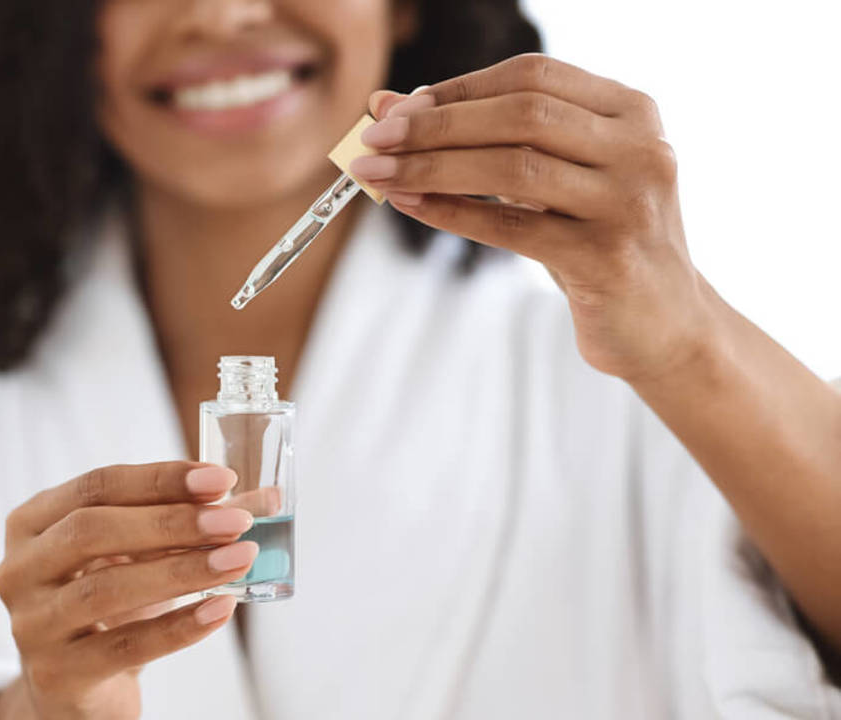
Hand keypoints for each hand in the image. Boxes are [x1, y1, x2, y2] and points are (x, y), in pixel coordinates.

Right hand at [0, 461, 255, 719]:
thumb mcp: (141, 558)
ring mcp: (31, 625)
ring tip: (240, 560)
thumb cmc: (111, 609)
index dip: (161, 479)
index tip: (222, 480)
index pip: (97, 486)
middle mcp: (18, 570)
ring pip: (106, 590)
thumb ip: (196, 524)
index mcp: (32, 523)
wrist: (73, 697)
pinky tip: (222, 609)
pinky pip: (125, 648)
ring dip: (182, 571)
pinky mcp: (57, 676)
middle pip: (92, 530)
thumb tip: (268, 499)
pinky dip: (180, 627)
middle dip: (172, 523)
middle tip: (236, 523)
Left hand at [352, 53, 720, 383]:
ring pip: (515, 168)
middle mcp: (641, 147)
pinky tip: (411, 205)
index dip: (457, 88)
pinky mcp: (608, 258)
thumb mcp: (550, 181)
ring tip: (377, 174)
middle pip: (522, 114)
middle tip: (373, 140)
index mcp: (631, 112)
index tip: (395, 109)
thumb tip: (387, 105)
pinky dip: (453, 213)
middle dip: (436, 124)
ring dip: (433, 167)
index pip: (532, 76)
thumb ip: (483, 139)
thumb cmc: (596, 242)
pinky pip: (513, 228)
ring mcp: (629, 202)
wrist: (664, 326)